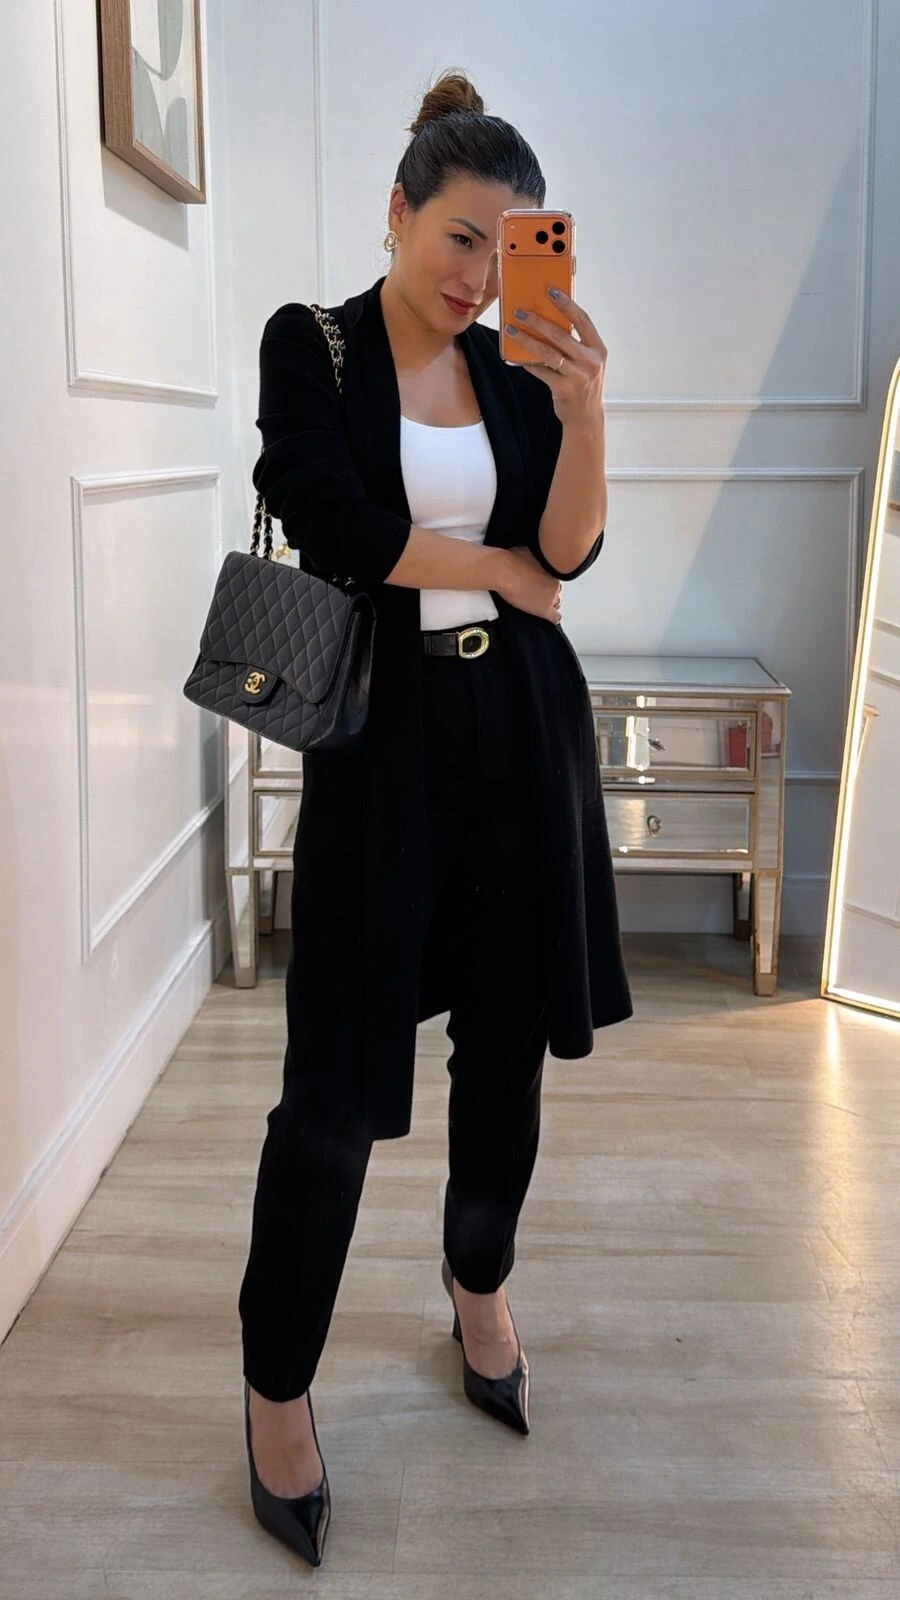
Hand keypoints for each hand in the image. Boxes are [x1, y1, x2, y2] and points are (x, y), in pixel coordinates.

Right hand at [496, 546, 562, 622]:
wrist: (505, 572)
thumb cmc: (512, 559)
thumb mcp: (529, 551)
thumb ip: (537, 558)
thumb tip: (536, 558)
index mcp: (552, 568)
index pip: (554, 578)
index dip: (546, 581)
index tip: (538, 582)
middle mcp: (555, 582)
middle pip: (555, 590)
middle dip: (547, 591)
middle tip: (535, 592)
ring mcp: (551, 597)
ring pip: (556, 603)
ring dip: (548, 603)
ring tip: (535, 603)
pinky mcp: (544, 610)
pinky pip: (555, 617)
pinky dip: (552, 617)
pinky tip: (546, 617)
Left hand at [504, 289, 606, 428]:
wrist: (586, 417)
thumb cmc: (584, 384)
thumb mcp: (588, 361)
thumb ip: (575, 343)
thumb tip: (548, 320)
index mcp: (598, 349)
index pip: (582, 320)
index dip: (566, 304)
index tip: (550, 291)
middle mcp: (590, 361)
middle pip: (560, 335)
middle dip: (537, 321)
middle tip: (519, 312)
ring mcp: (578, 376)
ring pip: (547, 353)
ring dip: (526, 340)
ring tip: (511, 330)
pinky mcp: (564, 389)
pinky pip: (540, 371)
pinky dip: (527, 362)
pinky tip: (515, 355)